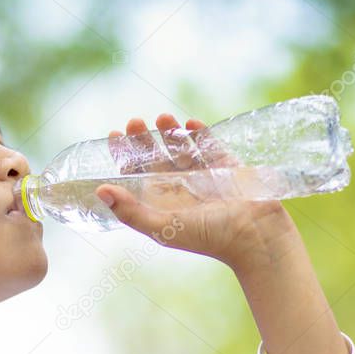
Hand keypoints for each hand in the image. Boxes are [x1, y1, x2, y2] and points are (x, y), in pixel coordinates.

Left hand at [95, 113, 295, 270]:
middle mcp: (179, 186)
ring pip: (181, 146)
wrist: (254, 234)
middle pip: (155, 155)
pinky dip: (200, 132)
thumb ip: (131, 212)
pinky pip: (210, 144)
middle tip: (134, 122)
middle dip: (143, 138)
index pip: (136, 174)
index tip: (114, 135)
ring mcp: (202, 174)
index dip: (124, 155)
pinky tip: (191, 123)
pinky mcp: (225, 165)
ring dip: (170, 131)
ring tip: (163, 117)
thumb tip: (100, 191)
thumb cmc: (207, 236)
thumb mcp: (162, 227)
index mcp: (161, 201)